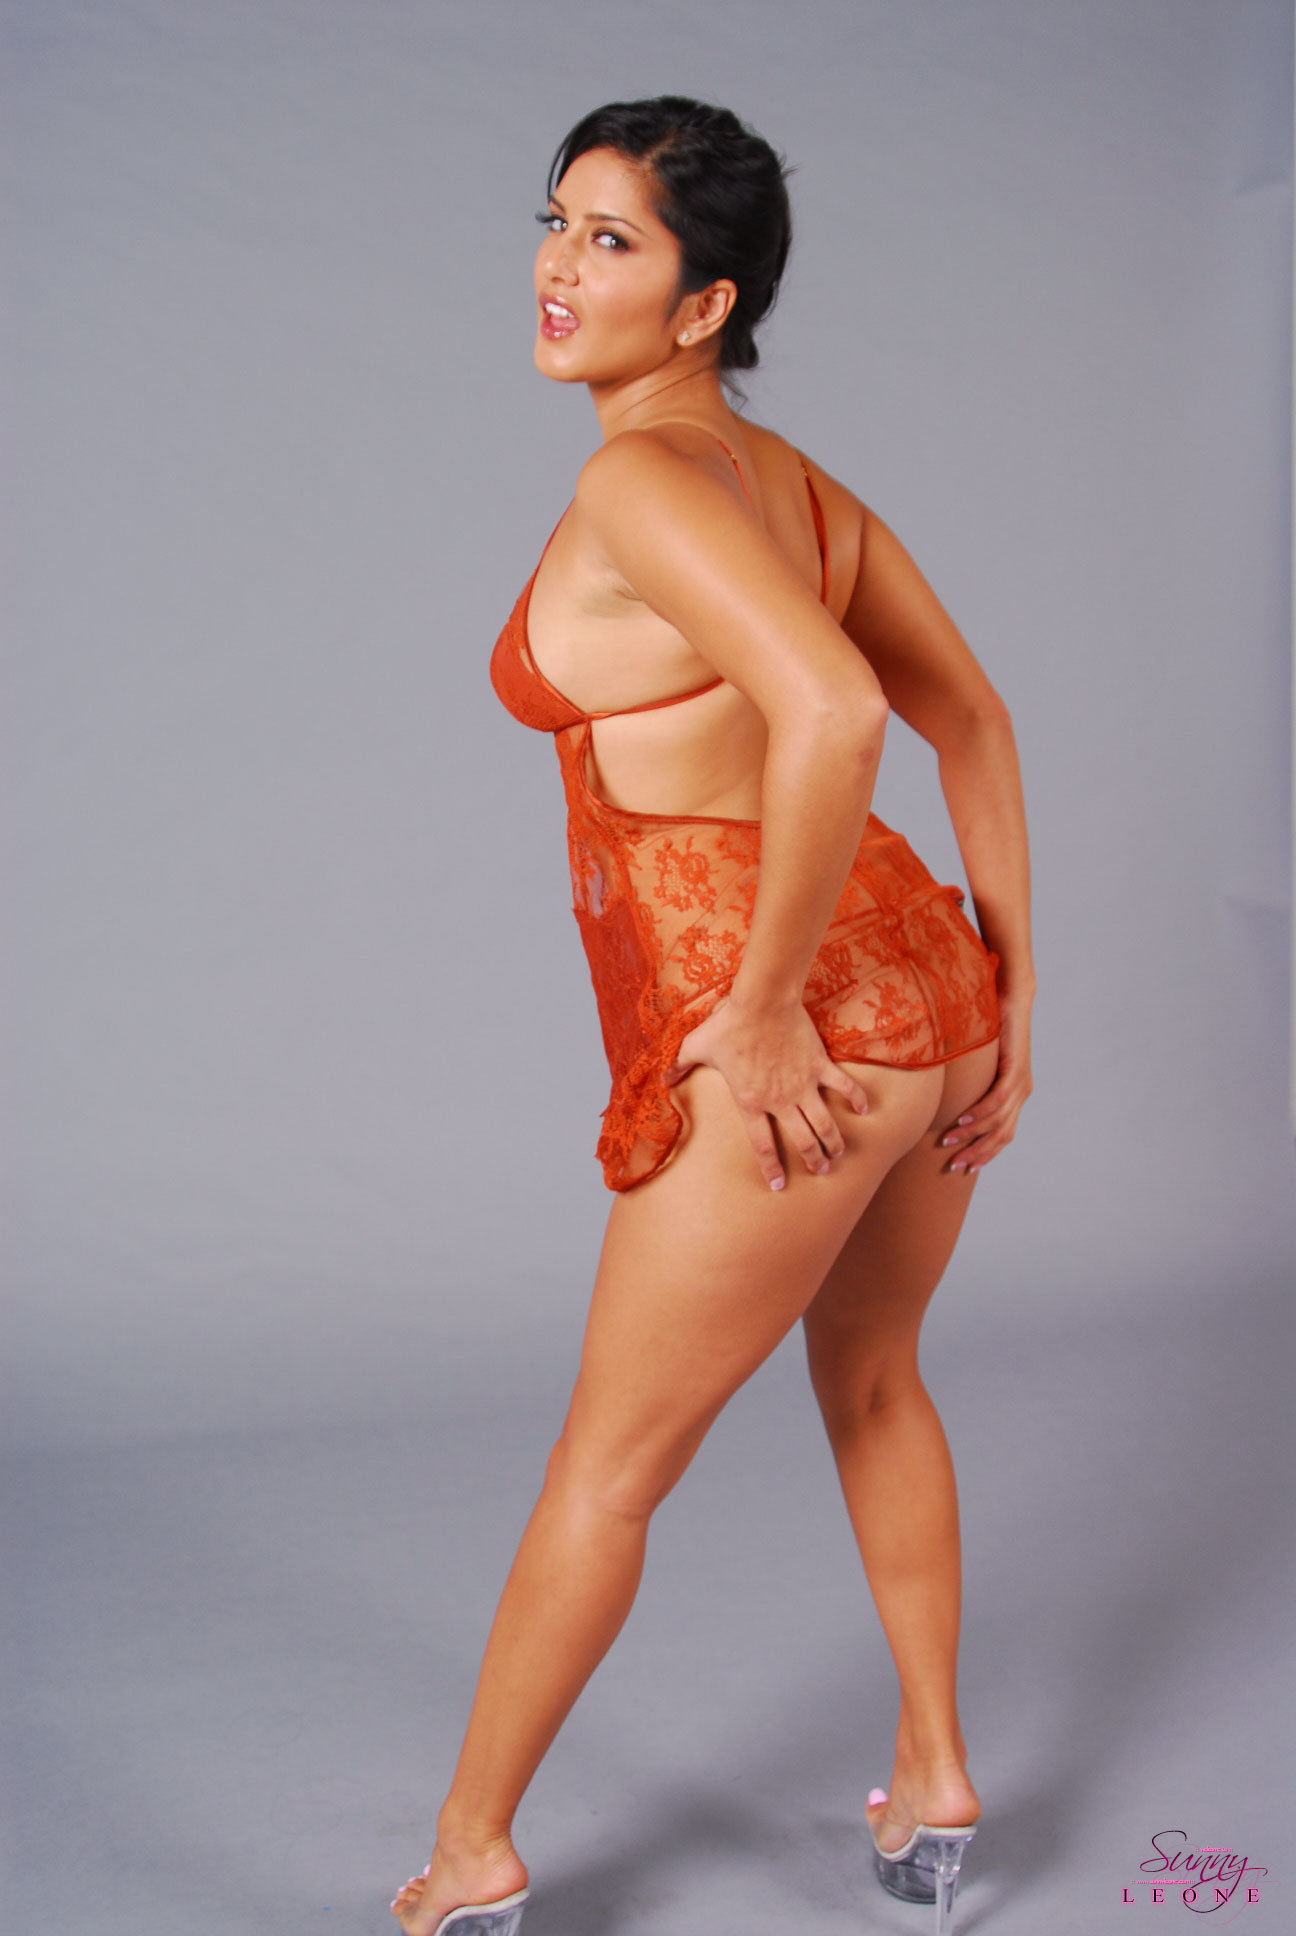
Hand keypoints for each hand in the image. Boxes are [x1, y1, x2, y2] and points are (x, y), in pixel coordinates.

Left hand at [664, 991, 869, 1190]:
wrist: (761, 1001)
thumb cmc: (728, 1024)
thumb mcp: (696, 1046)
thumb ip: (679, 1066)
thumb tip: (662, 1078)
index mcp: (751, 1102)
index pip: (762, 1145)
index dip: (771, 1167)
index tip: (778, 1184)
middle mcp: (780, 1100)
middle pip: (802, 1141)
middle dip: (813, 1160)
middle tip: (821, 1170)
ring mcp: (803, 1084)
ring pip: (825, 1124)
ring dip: (834, 1142)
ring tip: (839, 1153)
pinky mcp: (819, 1065)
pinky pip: (843, 1087)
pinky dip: (856, 1099)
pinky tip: (865, 1110)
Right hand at [939, 982, 1033, 1173]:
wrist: (1010, 998)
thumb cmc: (989, 1026)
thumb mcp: (977, 1063)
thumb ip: (967, 1081)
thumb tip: (939, 1095)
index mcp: (1014, 1095)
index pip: (1001, 1135)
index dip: (984, 1153)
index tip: (964, 1168)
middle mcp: (1021, 1093)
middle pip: (1000, 1135)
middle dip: (976, 1154)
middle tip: (954, 1166)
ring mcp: (1021, 1084)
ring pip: (997, 1122)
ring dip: (972, 1135)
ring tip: (948, 1143)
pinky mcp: (1016, 1070)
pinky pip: (997, 1100)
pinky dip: (979, 1113)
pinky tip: (962, 1121)